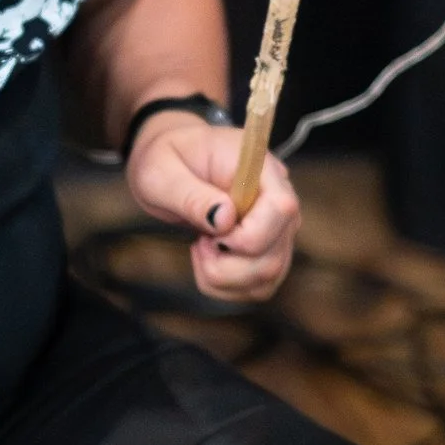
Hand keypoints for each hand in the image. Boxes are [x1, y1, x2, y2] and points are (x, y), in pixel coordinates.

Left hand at [123, 114, 300, 304]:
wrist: (170, 162)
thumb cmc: (165, 158)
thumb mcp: (161, 171)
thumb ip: (191, 195)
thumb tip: (226, 219)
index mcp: (259, 167)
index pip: (282, 209)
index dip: (248, 235)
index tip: (211, 233)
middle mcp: (277, 197)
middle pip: (275, 254)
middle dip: (227, 266)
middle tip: (198, 242)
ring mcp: (276, 226)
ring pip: (270, 275)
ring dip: (226, 279)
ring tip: (200, 249)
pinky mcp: (266, 247)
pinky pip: (259, 285)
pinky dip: (228, 287)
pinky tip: (207, 263)